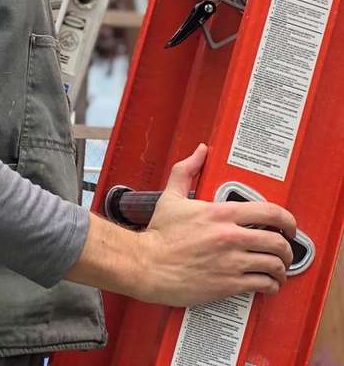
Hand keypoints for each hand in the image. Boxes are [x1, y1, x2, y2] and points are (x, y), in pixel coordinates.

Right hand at [131, 144, 296, 306]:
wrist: (147, 264)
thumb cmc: (159, 234)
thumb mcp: (171, 196)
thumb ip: (187, 170)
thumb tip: (200, 151)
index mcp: (220, 214)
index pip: (271, 212)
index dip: (288, 220)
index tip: (289, 226)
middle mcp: (231, 237)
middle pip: (279, 243)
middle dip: (288, 249)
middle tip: (284, 251)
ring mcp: (232, 262)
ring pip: (275, 265)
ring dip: (282, 269)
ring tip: (278, 270)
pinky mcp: (229, 284)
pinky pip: (264, 285)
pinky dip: (271, 285)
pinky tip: (267, 284)